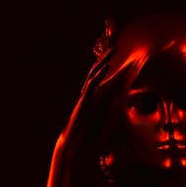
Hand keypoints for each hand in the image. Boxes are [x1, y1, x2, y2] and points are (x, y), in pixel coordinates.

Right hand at [60, 28, 115, 145]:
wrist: (71, 140)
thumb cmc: (81, 134)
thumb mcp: (94, 122)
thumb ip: (101, 115)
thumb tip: (112, 117)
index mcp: (89, 96)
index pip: (97, 77)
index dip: (104, 66)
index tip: (112, 57)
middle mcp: (86, 93)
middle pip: (95, 71)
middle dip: (104, 58)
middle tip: (114, 46)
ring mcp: (85, 95)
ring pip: (94, 73)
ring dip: (104, 61)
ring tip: (113, 50)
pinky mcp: (85, 100)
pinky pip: (93, 84)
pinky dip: (100, 74)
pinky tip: (108, 66)